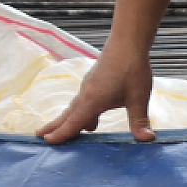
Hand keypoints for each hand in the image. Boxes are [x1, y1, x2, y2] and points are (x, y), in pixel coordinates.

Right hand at [37, 49, 154, 142]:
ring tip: (60, 131)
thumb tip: (147, 139)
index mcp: (93, 100)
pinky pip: (83, 102)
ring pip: (75, 108)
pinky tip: (90, 122)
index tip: (48, 142)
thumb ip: (139, 120)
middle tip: (39, 137)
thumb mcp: (138, 99)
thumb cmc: (132, 70)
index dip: (62, 133)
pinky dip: (81, 114)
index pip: (75, 121)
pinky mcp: (94, 83)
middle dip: (54, 126)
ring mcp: (89, 87)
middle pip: (68, 114)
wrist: (127, 44)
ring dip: (67, 120)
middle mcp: (86, 94)